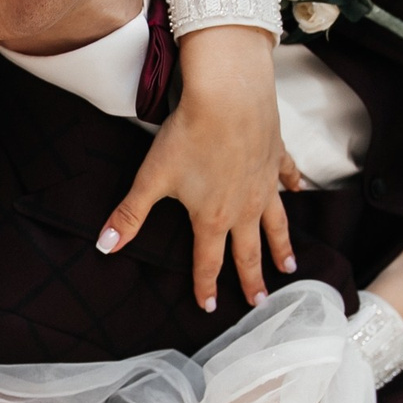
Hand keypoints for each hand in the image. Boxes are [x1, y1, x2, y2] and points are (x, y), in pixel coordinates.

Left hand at [98, 25, 294, 310]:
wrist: (228, 95)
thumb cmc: (189, 136)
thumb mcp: (152, 178)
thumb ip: (130, 215)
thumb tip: (105, 246)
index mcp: (213, 217)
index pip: (208, 262)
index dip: (206, 286)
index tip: (208, 307)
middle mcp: (244, 207)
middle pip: (248, 252)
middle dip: (252, 280)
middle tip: (260, 302)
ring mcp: (264, 183)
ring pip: (276, 223)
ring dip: (281, 246)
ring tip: (289, 268)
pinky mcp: (277, 156)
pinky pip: (287, 176)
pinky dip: (292, 185)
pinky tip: (298, 190)